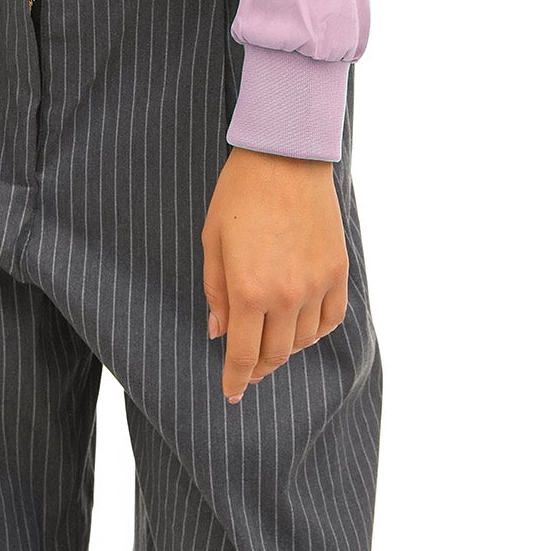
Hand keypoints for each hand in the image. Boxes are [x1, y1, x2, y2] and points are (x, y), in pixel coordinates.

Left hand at [200, 146, 348, 404]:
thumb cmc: (240, 193)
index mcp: (248, 290)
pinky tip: (301, 325)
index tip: (232, 394)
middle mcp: (285, 295)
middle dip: (257, 368)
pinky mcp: (337, 271)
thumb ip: (215, 291)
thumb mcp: (213, 239)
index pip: (243, 355)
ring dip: (285, 348)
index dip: (236, 379)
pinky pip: (330, 319)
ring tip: (271, 340)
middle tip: (248, 369)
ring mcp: (316, 284)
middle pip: (274, 354)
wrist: (285, 156)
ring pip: (303, 341)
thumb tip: (218, 332)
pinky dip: (315, 330)